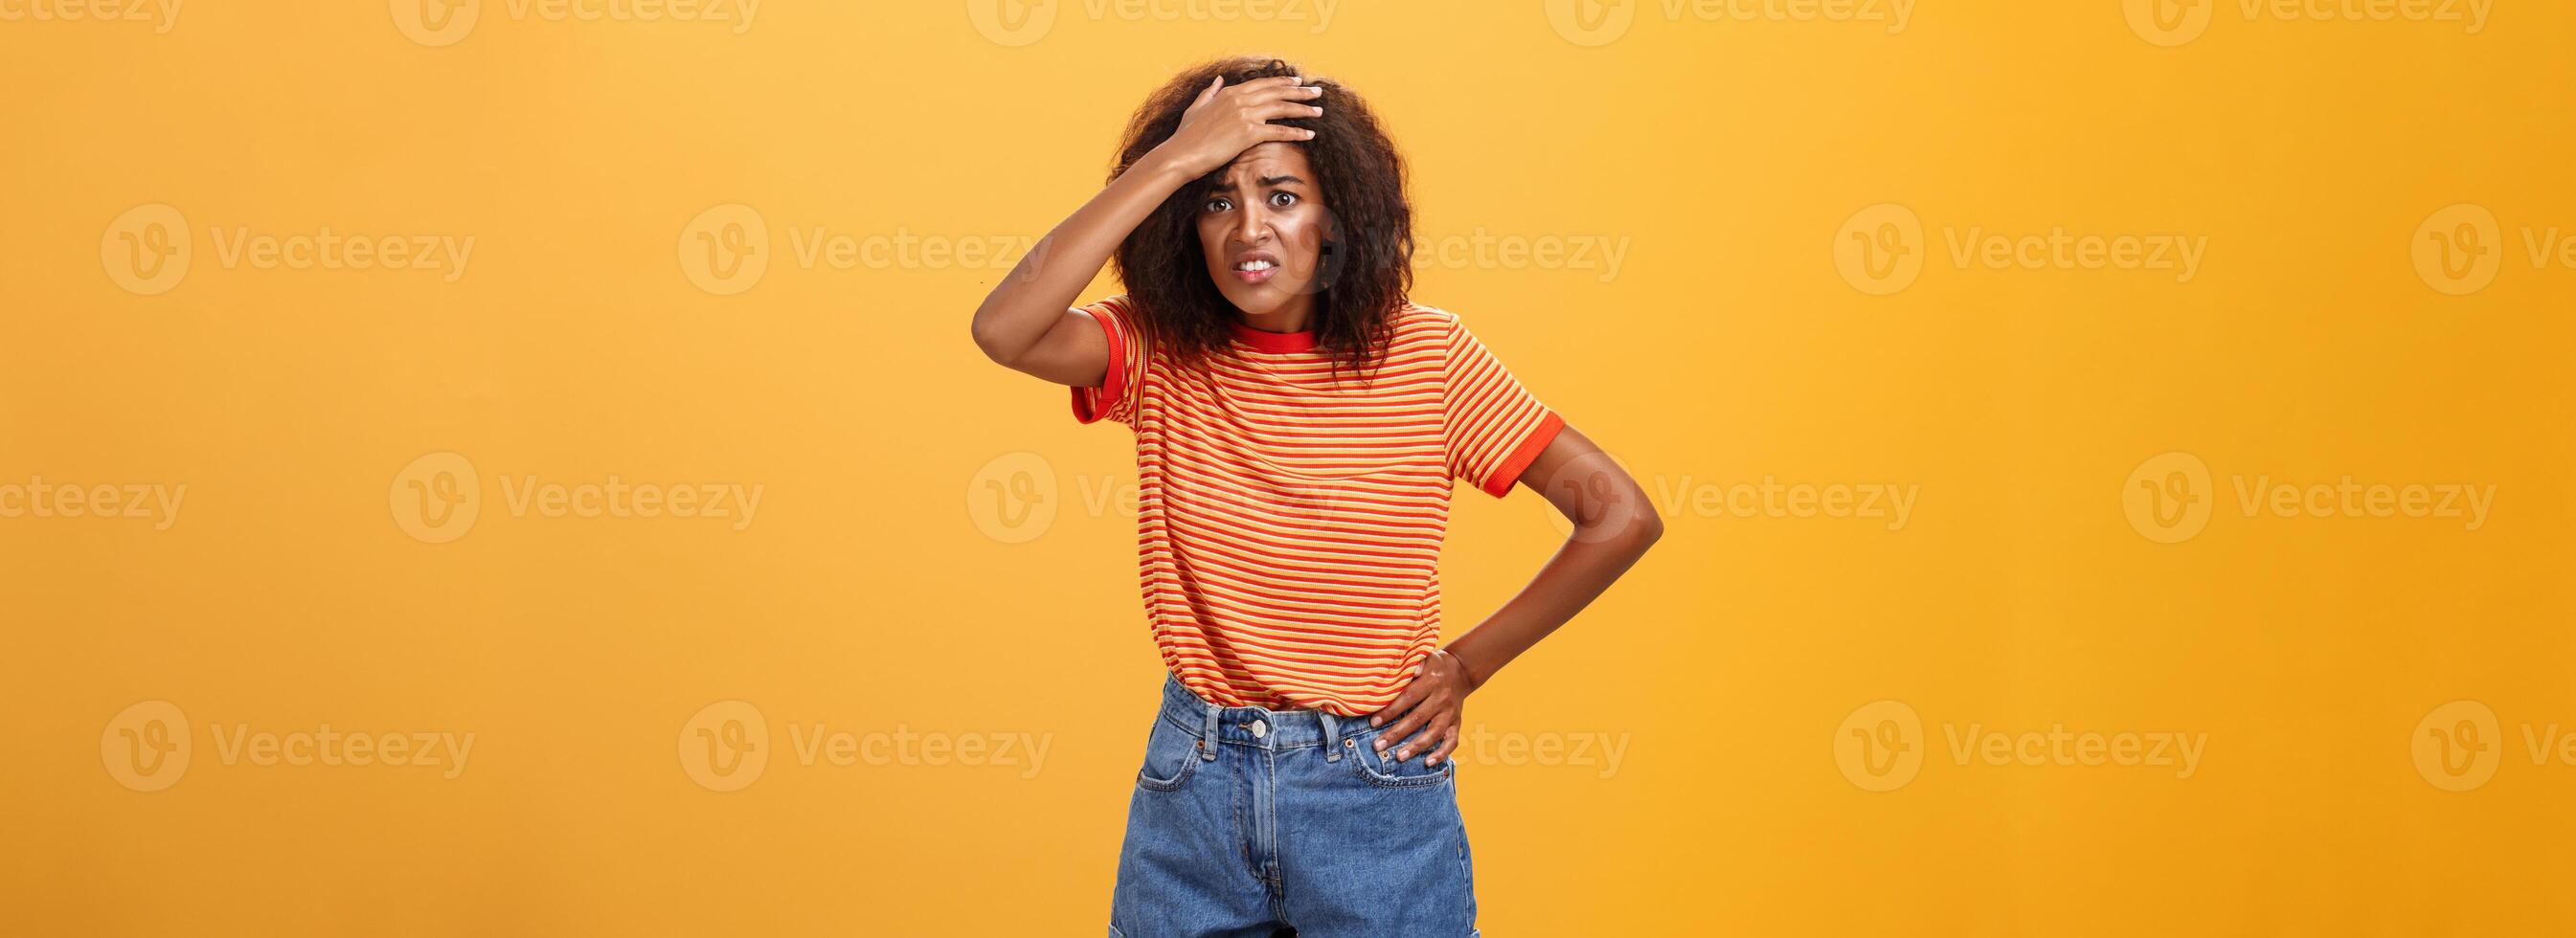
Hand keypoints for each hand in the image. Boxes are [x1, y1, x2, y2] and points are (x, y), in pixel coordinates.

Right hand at [1148, 75, 1323, 178]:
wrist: (1181, 154)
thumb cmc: (1186, 135)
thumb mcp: (1196, 108)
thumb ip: (1209, 92)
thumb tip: (1217, 80)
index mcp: (1229, 93)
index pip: (1263, 84)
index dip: (1282, 83)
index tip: (1297, 83)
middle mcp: (1240, 100)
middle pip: (1277, 93)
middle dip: (1300, 92)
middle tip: (1317, 92)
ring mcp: (1245, 115)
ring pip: (1282, 109)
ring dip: (1303, 109)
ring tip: (1319, 111)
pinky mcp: (1248, 134)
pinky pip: (1279, 131)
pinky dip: (1296, 132)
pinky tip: (1310, 134)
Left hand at [1370, 648, 1474, 766]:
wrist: (1461, 670)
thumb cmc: (1433, 665)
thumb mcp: (1425, 657)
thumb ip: (1413, 662)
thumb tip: (1406, 668)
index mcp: (1431, 681)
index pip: (1408, 698)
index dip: (1391, 711)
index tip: (1373, 722)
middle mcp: (1442, 698)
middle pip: (1417, 719)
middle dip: (1396, 734)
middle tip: (1378, 745)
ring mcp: (1450, 713)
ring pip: (1433, 733)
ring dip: (1416, 747)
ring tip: (1399, 757)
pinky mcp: (1457, 723)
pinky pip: (1452, 741)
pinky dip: (1441, 753)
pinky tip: (1428, 762)